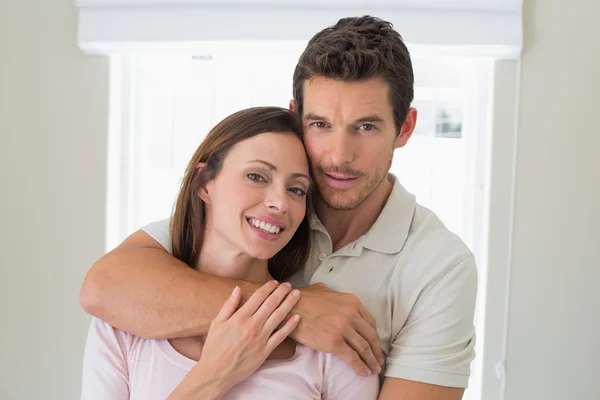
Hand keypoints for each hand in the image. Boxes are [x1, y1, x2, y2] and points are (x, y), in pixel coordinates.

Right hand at [171, 281, 300, 398]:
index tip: (274, 282)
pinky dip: (290, 326)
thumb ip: (228, 306)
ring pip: (279, 317)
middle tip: (289, 284)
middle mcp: (252, 326)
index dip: (268, 287)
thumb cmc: (214, 348)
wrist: (215, 373)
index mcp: (239, 318)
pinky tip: (297, 317)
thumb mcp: (216, 324)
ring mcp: (260, 339)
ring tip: (296, 294)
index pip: (258, 297)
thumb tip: (238, 289)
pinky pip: (280, 336)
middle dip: (282, 292)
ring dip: (289, 304)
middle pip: (271, 304)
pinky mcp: (265, 351)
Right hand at [291, 282, 382, 375]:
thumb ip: (335, 295)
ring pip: (364, 348)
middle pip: (370, 336)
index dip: (374, 336)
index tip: (375, 344)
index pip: (370, 322)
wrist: (289, 308)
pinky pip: (352, 357)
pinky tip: (364, 372)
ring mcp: (343, 329)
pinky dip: (360, 367)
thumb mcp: (324, 289)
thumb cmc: (303, 298)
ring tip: (374, 369)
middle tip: (378, 359)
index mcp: (352, 302)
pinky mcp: (334, 343)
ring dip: (371, 361)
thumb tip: (335, 298)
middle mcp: (351, 314)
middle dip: (376, 350)